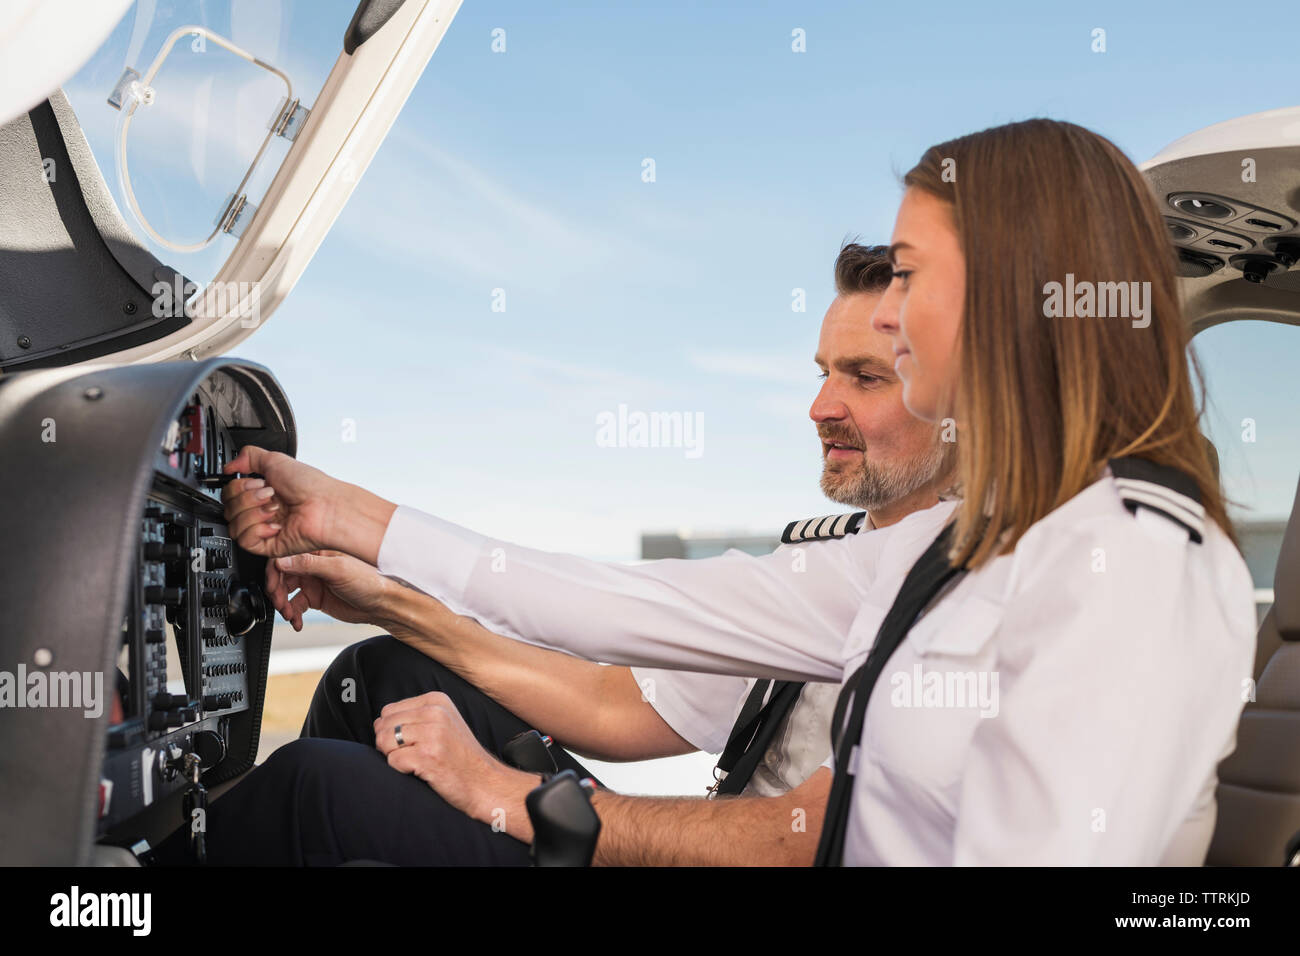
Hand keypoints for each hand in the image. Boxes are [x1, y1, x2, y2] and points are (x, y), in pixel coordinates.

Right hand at [222, 447, 340, 557]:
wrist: (327, 507)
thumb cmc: (312, 486)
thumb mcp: (276, 461)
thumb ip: (249, 457)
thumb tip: (230, 465)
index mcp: (263, 492)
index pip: (230, 493)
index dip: (238, 486)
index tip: (256, 481)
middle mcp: (263, 510)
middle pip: (229, 508)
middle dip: (248, 497)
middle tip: (269, 493)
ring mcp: (265, 528)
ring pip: (233, 524)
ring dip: (253, 512)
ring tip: (275, 508)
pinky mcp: (268, 545)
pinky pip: (244, 540)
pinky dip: (257, 529)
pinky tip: (275, 524)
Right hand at [266, 550, 397, 632]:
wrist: (382, 605)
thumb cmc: (369, 582)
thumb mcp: (337, 570)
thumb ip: (308, 564)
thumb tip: (282, 561)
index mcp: (318, 551)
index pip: (286, 556)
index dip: (274, 571)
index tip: (271, 585)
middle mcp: (313, 565)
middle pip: (282, 575)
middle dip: (277, 590)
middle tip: (280, 603)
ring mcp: (314, 581)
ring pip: (286, 591)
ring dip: (283, 604)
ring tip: (289, 615)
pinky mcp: (316, 598)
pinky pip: (296, 605)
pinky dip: (293, 614)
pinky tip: (296, 621)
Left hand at [374, 692, 537, 840]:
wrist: (485, 782)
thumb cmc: (460, 757)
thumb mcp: (443, 723)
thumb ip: (414, 717)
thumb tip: (377, 724)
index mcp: (437, 700)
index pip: (389, 711)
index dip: (392, 731)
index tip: (412, 742)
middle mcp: (435, 712)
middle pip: (383, 725)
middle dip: (389, 745)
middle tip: (413, 755)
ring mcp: (432, 733)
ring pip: (384, 741)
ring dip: (394, 757)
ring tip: (417, 761)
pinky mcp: (427, 755)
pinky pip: (392, 761)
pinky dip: (402, 770)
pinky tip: (423, 771)